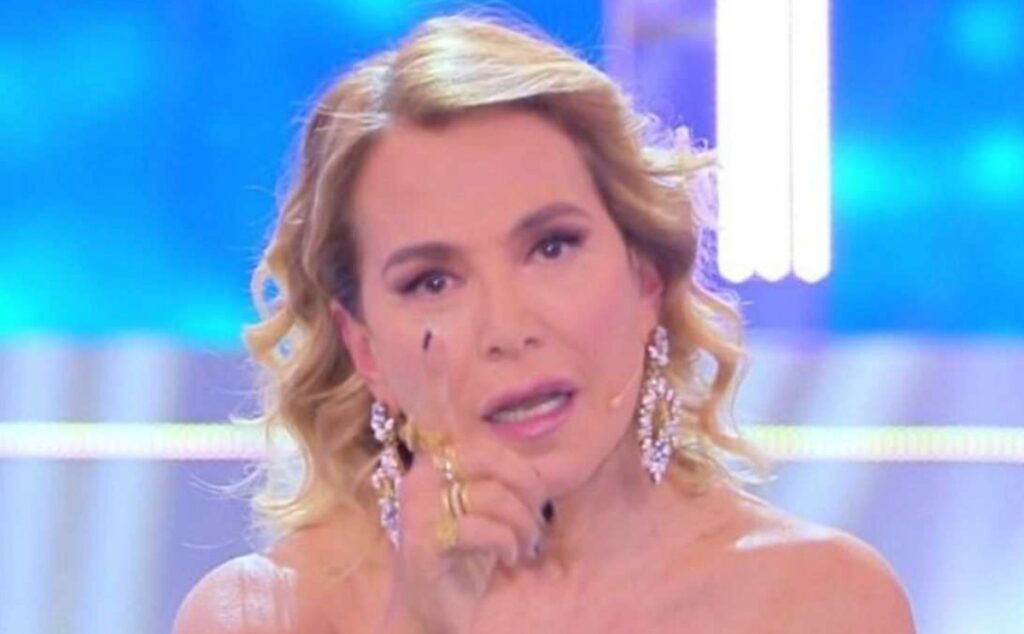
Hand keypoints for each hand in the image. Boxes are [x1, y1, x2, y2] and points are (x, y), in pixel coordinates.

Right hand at [379, 328, 549, 633]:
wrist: (435, 611)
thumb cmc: (467, 553)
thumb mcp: (486, 509)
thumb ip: (498, 481)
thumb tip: (529, 472)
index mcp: (437, 462)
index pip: (437, 412)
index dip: (438, 376)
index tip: (436, 338)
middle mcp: (422, 476)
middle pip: (493, 457)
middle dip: (527, 491)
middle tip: (532, 521)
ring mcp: (418, 508)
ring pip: (496, 495)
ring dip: (523, 527)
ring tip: (520, 545)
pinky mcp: (423, 540)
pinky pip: (486, 526)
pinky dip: (510, 546)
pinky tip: (508, 559)